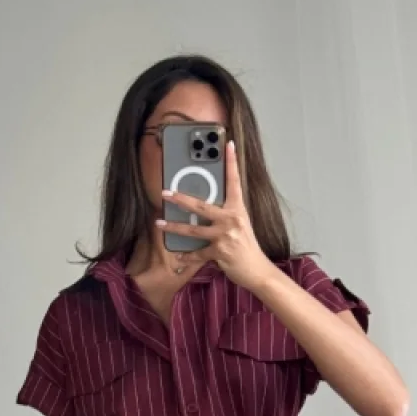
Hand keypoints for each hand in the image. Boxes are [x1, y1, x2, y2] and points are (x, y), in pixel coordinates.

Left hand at [156, 140, 274, 292]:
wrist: (257, 270)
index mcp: (238, 209)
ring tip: (159, 224)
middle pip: (201, 205)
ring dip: (174, 227)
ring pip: (193, 230)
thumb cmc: (247, 247)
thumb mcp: (240, 225)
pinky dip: (187, 256)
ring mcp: (225, 236)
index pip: (234, 181)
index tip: (228, 145)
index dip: (231, 162)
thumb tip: (206, 208)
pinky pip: (198, 254)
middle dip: (180, 199)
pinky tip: (178, 256)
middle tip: (165, 192)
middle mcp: (231, 219)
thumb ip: (225, 214)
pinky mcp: (219, 252)